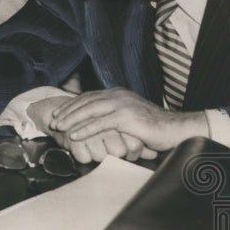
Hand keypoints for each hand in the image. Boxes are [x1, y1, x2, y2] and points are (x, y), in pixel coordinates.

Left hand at [26, 95, 155, 162]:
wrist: (177, 129)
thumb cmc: (154, 128)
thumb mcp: (131, 117)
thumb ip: (115, 116)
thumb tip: (97, 122)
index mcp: (118, 94)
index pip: (88, 97)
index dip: (71, 105)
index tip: (58, 113)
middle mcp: (118, 96)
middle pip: (85, 101)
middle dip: (67, 111)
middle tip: (53, 121)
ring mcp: (122, 105)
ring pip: (90, 110)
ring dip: (71, 119)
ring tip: (58, 128)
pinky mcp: (126, 117)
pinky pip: (100, 124)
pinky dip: (84, 129)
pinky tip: (74, 135)